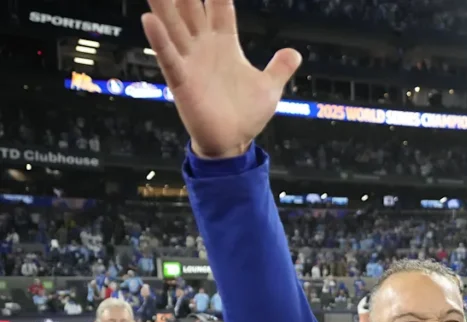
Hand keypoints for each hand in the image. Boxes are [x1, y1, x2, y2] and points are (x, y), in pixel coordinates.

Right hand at [141, 0, 301, 158]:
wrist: (233, 142)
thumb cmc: (246, 115)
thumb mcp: (269, 88)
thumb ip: (280, 68)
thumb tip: (295, 53)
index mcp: (225, 44)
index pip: (220, 7)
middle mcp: (204, 47)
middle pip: (191, 9)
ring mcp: (191, 62)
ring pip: (174, 25)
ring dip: (164, 5)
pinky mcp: (181, 81)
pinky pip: (169, 57)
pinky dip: (160, 40)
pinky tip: (150, 20)